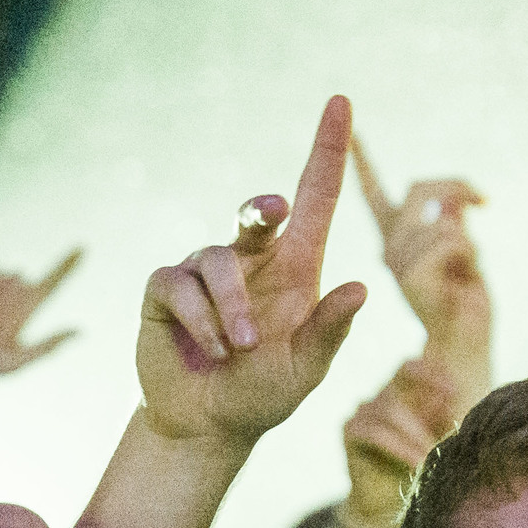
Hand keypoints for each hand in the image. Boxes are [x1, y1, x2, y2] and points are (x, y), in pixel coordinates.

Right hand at [137, 96, 369, 449]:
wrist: (205, 426)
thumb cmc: (262, 395)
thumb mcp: (305, 370)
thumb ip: (329, 332)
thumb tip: (361, 288)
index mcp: (295, 268)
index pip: (315, 199)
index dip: (327, 150)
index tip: (341, 101)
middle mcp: (251, 259)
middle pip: (258, 212)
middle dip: (262, 208)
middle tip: (271, 212)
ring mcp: (205, 271)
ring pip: (217, 262)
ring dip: (233, 310)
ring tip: (240, 349)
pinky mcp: (166, 288)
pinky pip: (181, 287)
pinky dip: (202, 321)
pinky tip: (212, 350)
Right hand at [343, 357, 460, 527]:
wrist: (386, 504)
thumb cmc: (418, 468)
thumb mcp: (439, 438)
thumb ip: (443, 415)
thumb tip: (453, 390)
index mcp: (403, 391)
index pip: (409, 367)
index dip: (429, 370)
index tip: (454, 389)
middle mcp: (380, 396)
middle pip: (399, 384)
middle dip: (427, 408)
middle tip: (447, 432)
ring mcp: (362, 410)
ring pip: (389, 410)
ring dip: (415, 435)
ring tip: (432, 455)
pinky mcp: (350, 430)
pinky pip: (374, 431)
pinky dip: (399, 447)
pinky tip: (416, 463)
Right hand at [350, 137, 487, 340]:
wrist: (465, 346)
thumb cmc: (466, 302)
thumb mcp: (461, 246)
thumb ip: (449, 216)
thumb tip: (452, 200)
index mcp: (395, 240)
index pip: (374, 192)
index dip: (361, 160)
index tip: (348, 127)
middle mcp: (388, 249)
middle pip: (419, 187)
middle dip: (458, 187)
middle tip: (484, 202)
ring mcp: (394, 261)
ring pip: (441, 218)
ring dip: (469, 240)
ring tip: (465, 273)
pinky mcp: (407, 275)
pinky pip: (451, 238)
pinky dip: (471, 254)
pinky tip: (463, 281)